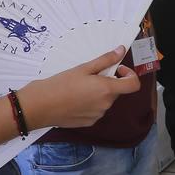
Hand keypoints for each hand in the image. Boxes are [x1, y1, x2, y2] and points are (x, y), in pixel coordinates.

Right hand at [23, 46, 141, 128]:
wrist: (40, 106)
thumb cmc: (60, 84)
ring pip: (105, 100)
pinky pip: (96, 110)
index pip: (133, 85)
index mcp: (107, 90)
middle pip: (116, 91)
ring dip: (98, 93)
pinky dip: (90, 103)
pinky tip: (75, 99)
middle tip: (90, 75)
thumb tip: (121, 51)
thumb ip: (105, 60)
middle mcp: (106, 105)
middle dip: (108, 82)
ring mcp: (98, 115)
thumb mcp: (83, 68)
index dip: (130, 75)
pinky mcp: (89, 122)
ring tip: (78, 87)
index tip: (117, 69)